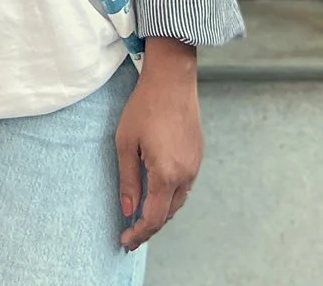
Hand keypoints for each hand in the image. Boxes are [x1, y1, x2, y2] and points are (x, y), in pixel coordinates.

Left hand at [116, 39, 201, 251]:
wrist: (172, 81)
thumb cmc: (144, 108)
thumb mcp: (125, 143)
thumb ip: (127, 180)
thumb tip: (128, 210)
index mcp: (166, 174)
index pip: (153, 217)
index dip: (138, 234)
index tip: (125, 241)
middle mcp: (185, 175)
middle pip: (167, 212)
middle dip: (149, 225)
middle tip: (130, 232)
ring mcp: (195, 165)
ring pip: (178, 201)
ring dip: (160, 211)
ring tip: (141, 215)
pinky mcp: (197, 155)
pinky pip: (184, 186)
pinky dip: (170, 195)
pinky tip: (157, 190)